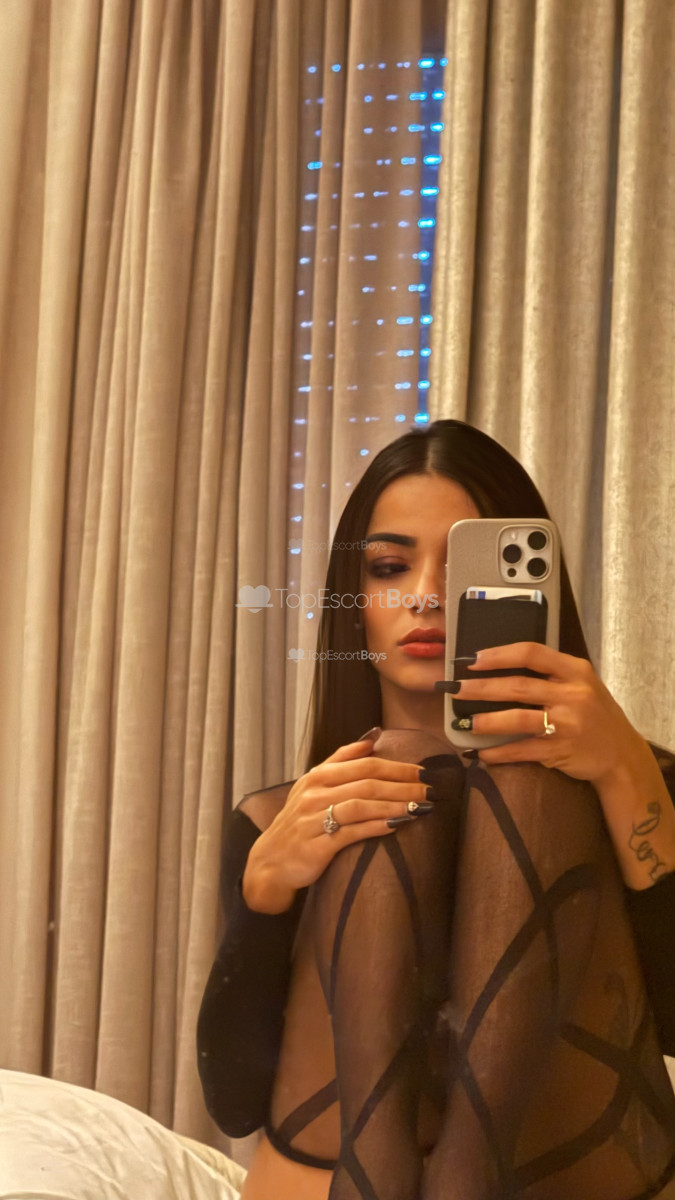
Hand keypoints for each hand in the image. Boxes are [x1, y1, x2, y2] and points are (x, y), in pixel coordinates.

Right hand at [242, 735, 430, 912]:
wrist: (271, 861)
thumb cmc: (299, 821)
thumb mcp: (313, 785)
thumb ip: (342, 759)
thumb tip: (374, 735)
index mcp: (317, 776)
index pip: (364, 764)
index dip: (395, 766)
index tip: (422, 771)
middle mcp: (314, 794)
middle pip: (366, 783)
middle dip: (402, 785)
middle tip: (429, 789)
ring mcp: (314, 819)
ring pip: (361, 805)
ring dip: (394, 804)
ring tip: (419, 807)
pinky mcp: (316, 846)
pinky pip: (351, 832)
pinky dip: (376, 826)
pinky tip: (396, 824)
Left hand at [456, 642, 642, 784]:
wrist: (621, 753)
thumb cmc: (594, 713)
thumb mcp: (581, 683)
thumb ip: (550, 672)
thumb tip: (497, 666)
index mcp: (574, 670)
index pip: (532, 653)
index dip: (499, 655)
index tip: (472, 659)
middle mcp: (572, 694)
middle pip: (518, 686)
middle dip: (481, 688)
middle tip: (454, 689)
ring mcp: (567, 723)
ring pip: (518, 719)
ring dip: (486, 721)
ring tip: (463, 723)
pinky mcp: (560, 750)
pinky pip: (522, 750)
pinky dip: (499, 752)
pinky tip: (481, 753)